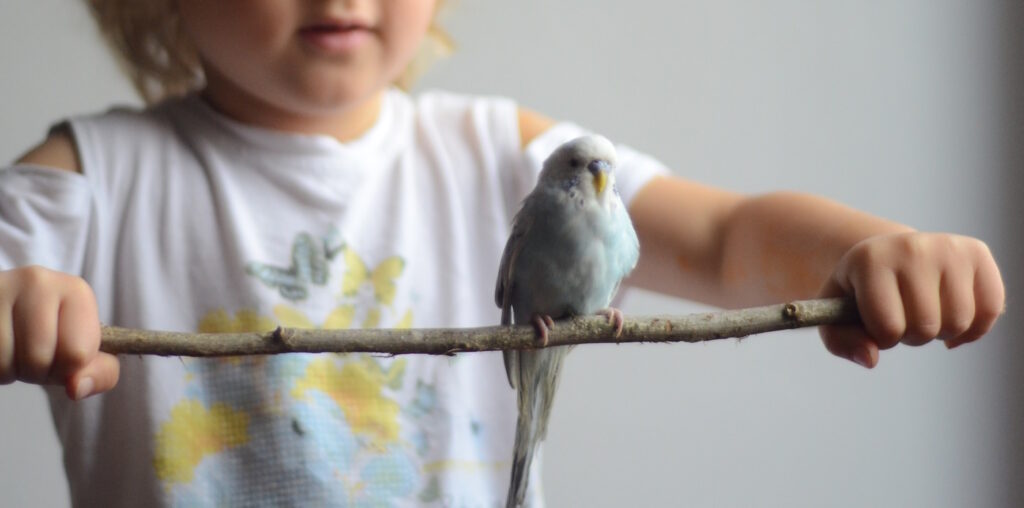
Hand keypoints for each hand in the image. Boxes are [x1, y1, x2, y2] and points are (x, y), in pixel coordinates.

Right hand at [0, 266, 118, 398]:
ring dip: (12, 369)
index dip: (69, 368)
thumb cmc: (48, 331)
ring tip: (15, 348)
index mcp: (76, 290)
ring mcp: (3, 289)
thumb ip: (100, 372)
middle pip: (39, 359)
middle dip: (37, 371)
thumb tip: (77, 387)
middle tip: (33, 353)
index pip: (78, 353)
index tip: (62, 354)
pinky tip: (1, 348)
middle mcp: (40, 282)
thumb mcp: (83, 349)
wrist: (5, 305)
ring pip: (8, 362)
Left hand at [818, 233, 1004, 367]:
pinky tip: (953, 319)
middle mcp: (911, 247)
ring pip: (959, 322)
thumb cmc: (861, 292)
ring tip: (925, 313)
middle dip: (913, 335)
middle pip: (925, 327)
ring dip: (942, 332)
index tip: (878, 322)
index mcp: (869, 260)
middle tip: (904, 316)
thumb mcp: (835, 314)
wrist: (888, 255)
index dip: (883, 337)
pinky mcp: (976, 252)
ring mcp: (947, 247)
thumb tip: (872, 358)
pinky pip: (991, 309)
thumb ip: (842, 341)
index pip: (887, 327)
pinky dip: (974, 327)